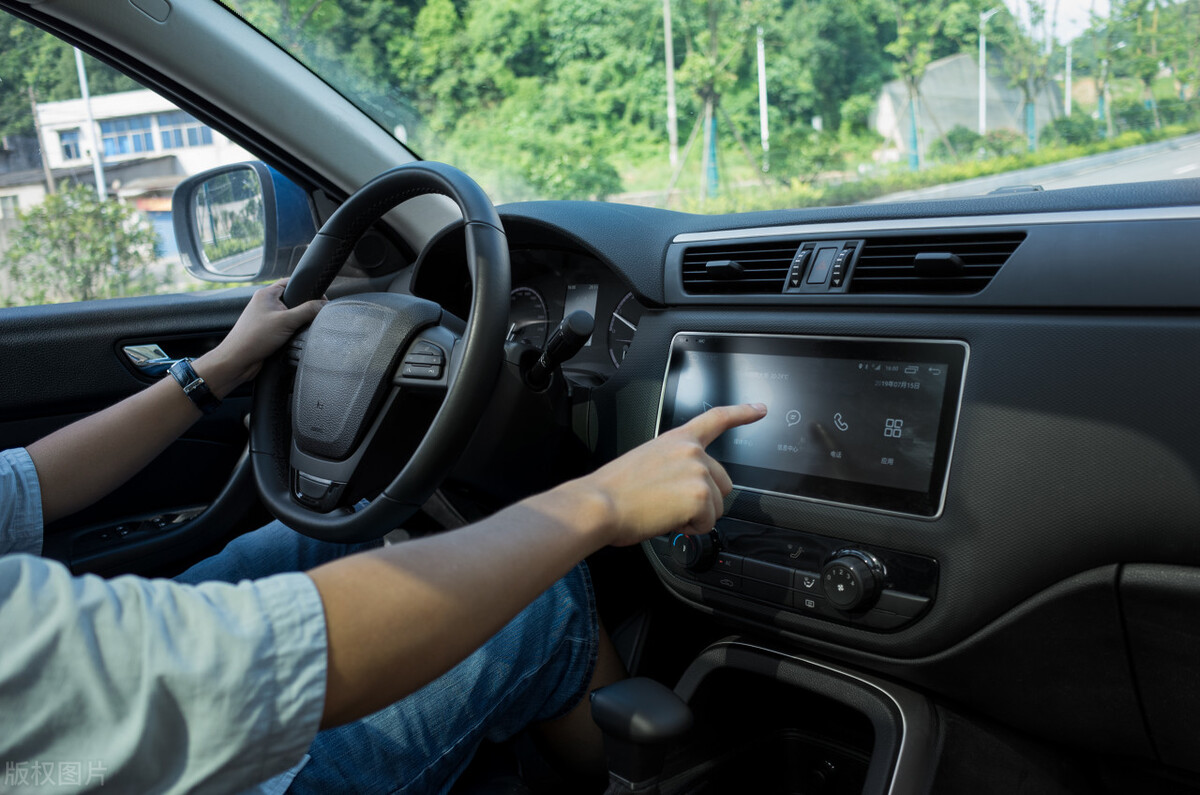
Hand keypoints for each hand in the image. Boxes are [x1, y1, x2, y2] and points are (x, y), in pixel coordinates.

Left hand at [195, 279, 324, 395]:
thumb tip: (324, 304)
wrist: (237, 361)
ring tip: (299, 330)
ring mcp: (265, 318)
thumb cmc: (253, 338)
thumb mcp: (286, 321)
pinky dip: (292, 333)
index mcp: (266, 294)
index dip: (307, 288)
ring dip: (297, 323)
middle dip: (304, 308)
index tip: (321, 298)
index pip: (292, 283)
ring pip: (290, 316)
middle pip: (293, 300)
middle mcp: (265, 304)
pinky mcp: (267, 332)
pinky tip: (293, 339)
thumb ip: (308, 311)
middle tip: (312, 316)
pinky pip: (285, 328)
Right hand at [573, 403, 766, 546]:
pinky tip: (666, 519)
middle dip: (704, 500)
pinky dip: (690, 528)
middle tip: (670, 503)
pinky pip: (707, 523)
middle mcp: (692, 452)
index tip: (760, 409)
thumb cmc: (613, 491)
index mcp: (676, 440)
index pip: (716, 419)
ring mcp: (698, 472)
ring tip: (662, 510)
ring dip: (694, 516)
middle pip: (723, 484)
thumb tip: (683, 488)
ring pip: (716, 507)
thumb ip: (673, 466)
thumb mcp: (646, 462)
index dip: (742, 413)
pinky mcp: (700, 496)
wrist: (599, 505)